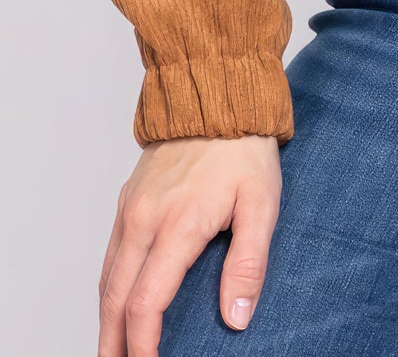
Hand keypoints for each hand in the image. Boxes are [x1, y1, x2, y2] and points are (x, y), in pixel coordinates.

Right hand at [98, 133, 280, 353]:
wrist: (217, 95)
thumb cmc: (245, 151)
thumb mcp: (262, 204)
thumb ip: (249, 264)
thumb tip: (237, 317)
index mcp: (177, 226)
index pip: (146, 302)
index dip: (143, 344)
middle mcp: (144, 220)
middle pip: (115, 299)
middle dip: (114, 343)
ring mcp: (131, 209)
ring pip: (107, 278)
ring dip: (106, 319)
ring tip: (114, 350)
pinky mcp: (128, 200)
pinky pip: (110, 254)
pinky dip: (109, 288)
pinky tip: (117, 303)